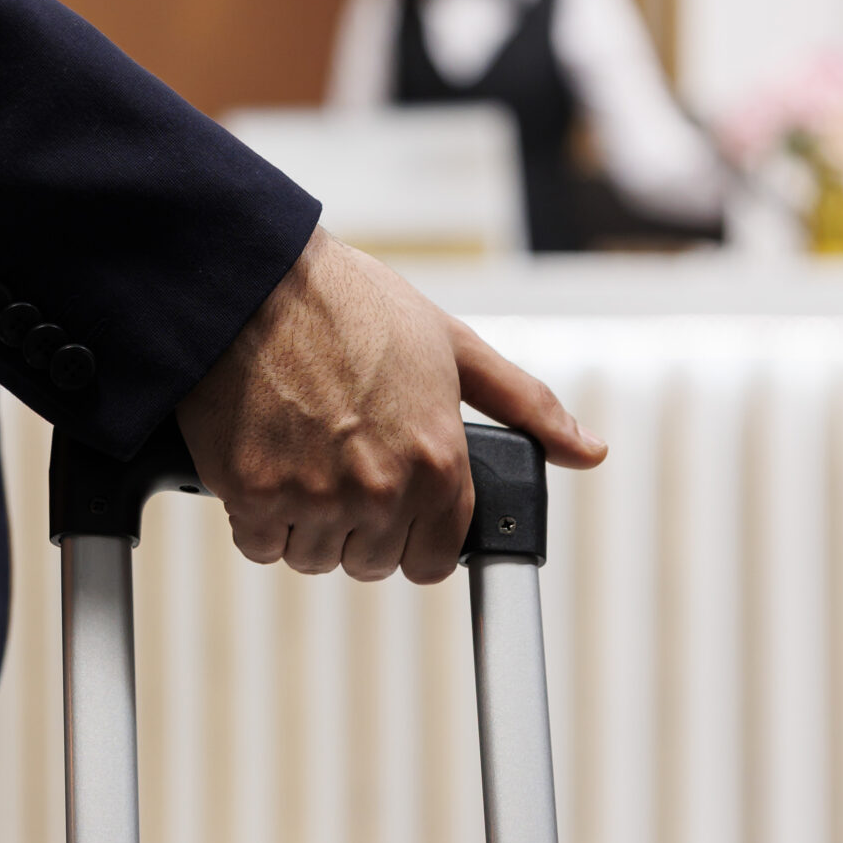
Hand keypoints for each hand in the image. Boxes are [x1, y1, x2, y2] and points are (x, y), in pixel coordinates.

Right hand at [176, 227, 604, 584]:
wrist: (257, 278)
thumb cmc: (355, 304)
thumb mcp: (454, 344)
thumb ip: (526, 405)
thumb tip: (588, 451)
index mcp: (438, 463)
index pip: (435, 560)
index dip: (415, 536)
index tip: (395, 506)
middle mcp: (382, 491)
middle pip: (371, 564)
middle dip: (357, 528)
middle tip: (340, 465)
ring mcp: (315, 497)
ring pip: (314, 559)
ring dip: (305, 524)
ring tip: (301, 455)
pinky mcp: (254, 494)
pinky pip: (259, 545)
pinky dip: (257, 517)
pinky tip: (263, 462)